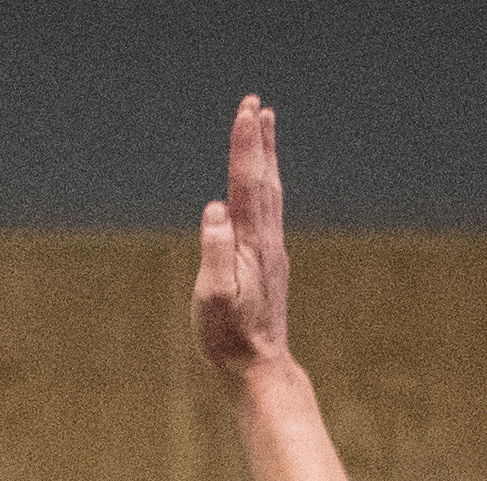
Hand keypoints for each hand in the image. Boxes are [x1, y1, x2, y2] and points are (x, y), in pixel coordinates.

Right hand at [192, 95, 293, 377]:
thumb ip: (216, 252)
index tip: (247, 111)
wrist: (260, 368)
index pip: (247, 183)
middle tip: (257, 105)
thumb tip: (216, 210)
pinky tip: (264, 186)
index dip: (245, 146)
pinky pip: (269, 211)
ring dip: (267, 158)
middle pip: (264, 180)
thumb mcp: (214, 298)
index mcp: (251, 243)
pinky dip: (267, 185)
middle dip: (259, 141)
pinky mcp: (270, 263)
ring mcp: (271, 251)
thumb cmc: (230, 337)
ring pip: (270, 193)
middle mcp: (267, 240)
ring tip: (266, 129)